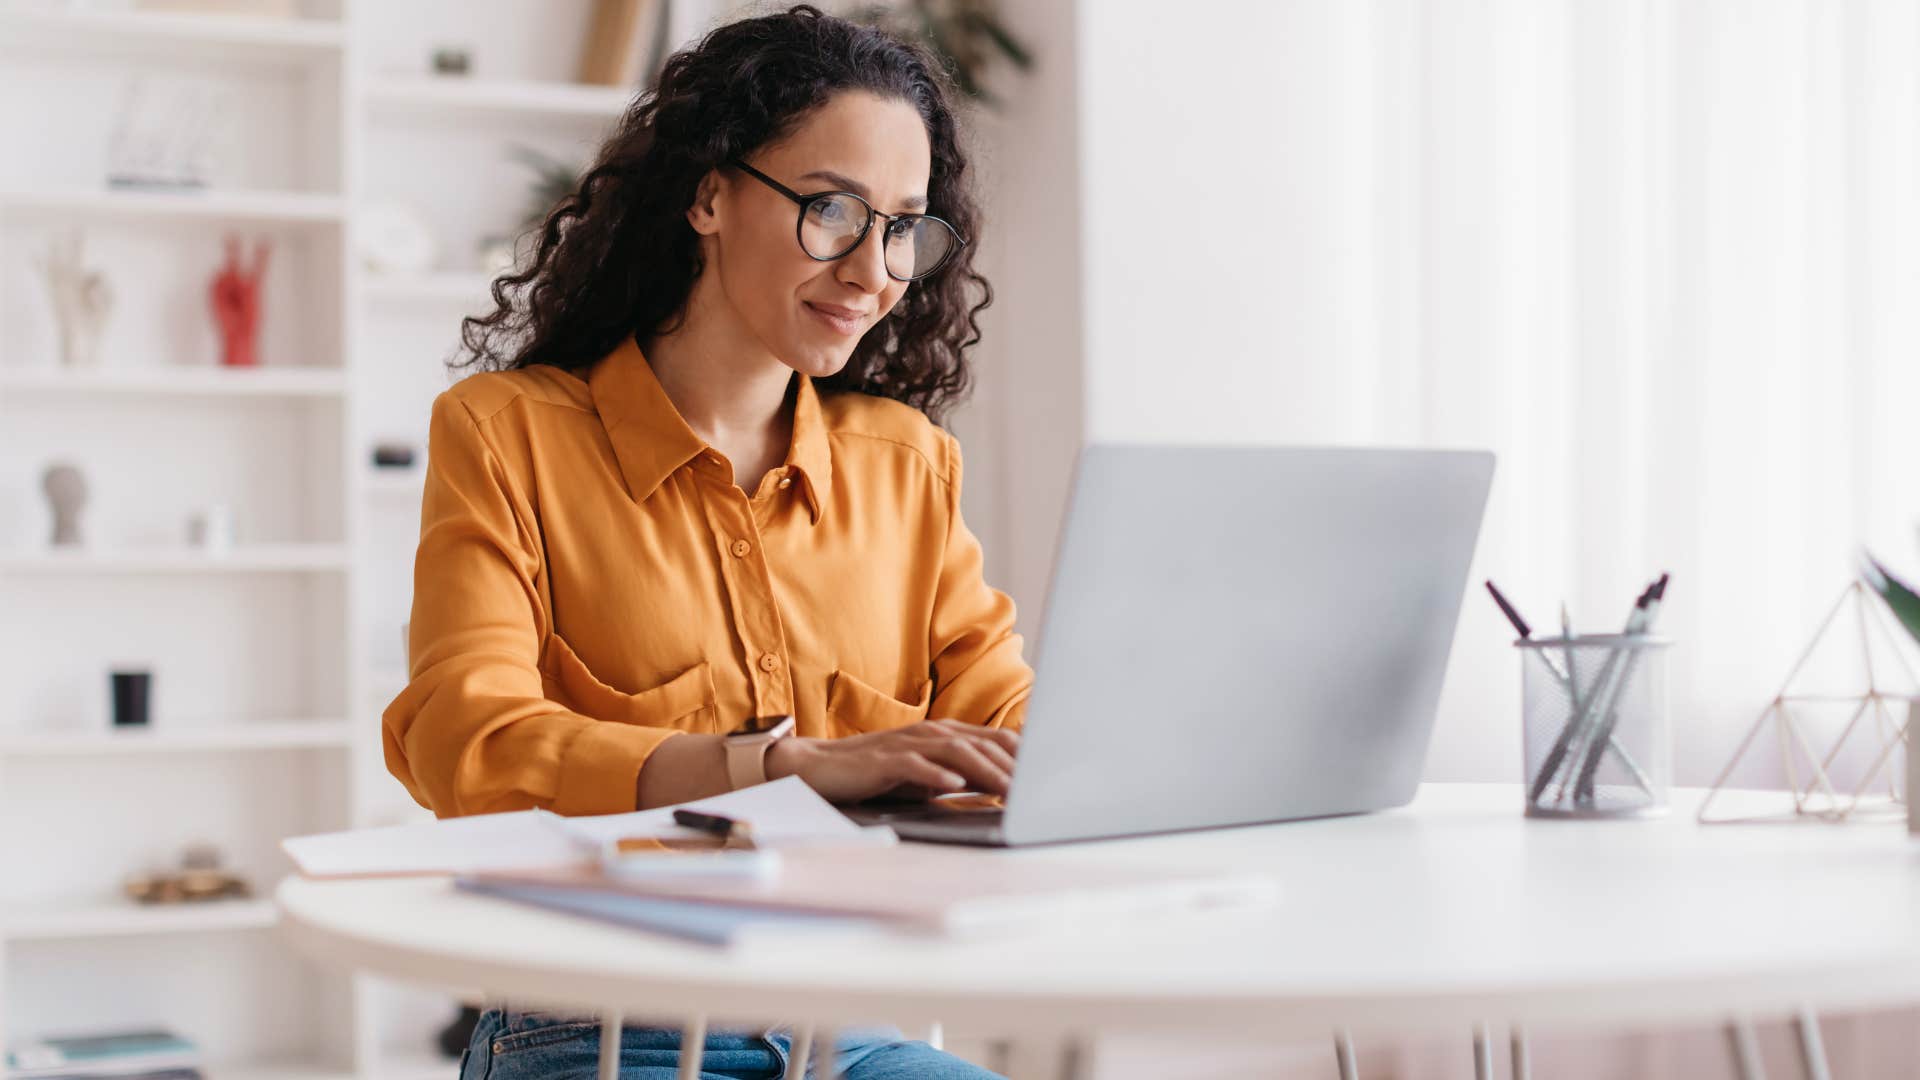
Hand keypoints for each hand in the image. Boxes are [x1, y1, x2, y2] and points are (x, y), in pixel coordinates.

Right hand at [764, 719, 1019, 804]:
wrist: (819, 767)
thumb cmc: (876, 773)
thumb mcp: (925, 773)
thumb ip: (959, 773)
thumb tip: (1000, 787)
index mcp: (944, 733)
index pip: (995, 740)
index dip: (1025, 757)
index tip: (1052, 775)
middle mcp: (930, 732)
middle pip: (983, 744)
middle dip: (1016, 767)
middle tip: (1042, 789)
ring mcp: (907, 744)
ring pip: (956, 752)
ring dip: (987, 771)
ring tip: (1011, 790)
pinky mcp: (883, 760)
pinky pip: (914, 765)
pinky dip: (936, 774)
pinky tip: (954, 785)